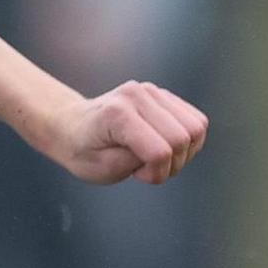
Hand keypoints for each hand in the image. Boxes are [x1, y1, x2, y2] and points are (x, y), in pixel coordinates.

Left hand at [36, 80, 208, 184]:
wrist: (71, 126)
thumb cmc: (83, 151)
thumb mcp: (102, 169)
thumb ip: (136, 162)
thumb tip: (167, 150)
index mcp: (118, 114)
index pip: (161, 151)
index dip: (157, 173)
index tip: (137, 175)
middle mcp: (137, 95)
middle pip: (183, 138)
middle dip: (173, 163)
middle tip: (147, 168)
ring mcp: (152, 91)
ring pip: (196, 127)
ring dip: (184, 152)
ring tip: (156, 156)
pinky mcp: (163, 94)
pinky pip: (196, 120)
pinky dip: (188, 140)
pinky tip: (165, 145)